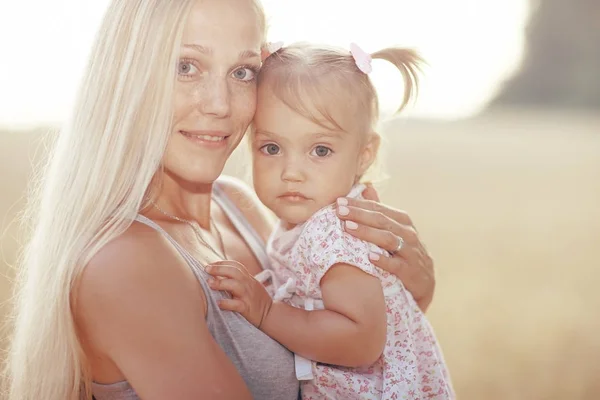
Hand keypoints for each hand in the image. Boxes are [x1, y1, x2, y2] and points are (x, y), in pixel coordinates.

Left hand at [206, 261, 272, 327]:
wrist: (270, 313)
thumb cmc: (256, 299)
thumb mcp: (250, 285)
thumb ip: (238, 279)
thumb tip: (218, 274)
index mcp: (248, 278)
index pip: (235, 265)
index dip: (222, 263)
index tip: (209, 264)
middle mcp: (248, 284)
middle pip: (234, 272)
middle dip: (219, 269)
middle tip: (206, 269)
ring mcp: (248, 296)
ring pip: (235, 285)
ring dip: (221, 283)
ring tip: (209, 283)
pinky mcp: (247, 308)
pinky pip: (237, 304)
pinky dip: (227, 303)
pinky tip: (218, 303)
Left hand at [334, 185, 435, 310]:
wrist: (424, 285)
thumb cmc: (403, 254)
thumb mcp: (394, 231)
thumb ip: (380, 210)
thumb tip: (366, 187)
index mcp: (403, 221)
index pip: (378, 209)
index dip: (358, 204)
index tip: (339, 201)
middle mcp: (409, 234)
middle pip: (381, 220)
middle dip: (359, 214)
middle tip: (339, 211)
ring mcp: (411, 253)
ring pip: (388, 239)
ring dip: (367, 232)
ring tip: (348, 228)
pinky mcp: (412, 273)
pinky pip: (397, 265)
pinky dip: (384, 260)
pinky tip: (369, 257)